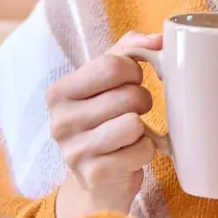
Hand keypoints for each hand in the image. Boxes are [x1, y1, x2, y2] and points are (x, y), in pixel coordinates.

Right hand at [48, 32, 161, 217]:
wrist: (99, 177)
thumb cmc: (107, 117)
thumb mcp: (109, 79)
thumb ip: (130, 48)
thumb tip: (158, 40)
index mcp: (59, 92)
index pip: (112, 65)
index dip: (134, 72)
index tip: (131, 82)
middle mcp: (59, 122)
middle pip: (128, 95)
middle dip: (142, 100)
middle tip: (134, 111)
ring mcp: (74, 152)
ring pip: (134, 123)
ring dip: (143, 127)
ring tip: (131, 132)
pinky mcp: (94, 175)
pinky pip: (142, 150)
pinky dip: (146, 150)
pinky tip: (130, 153)